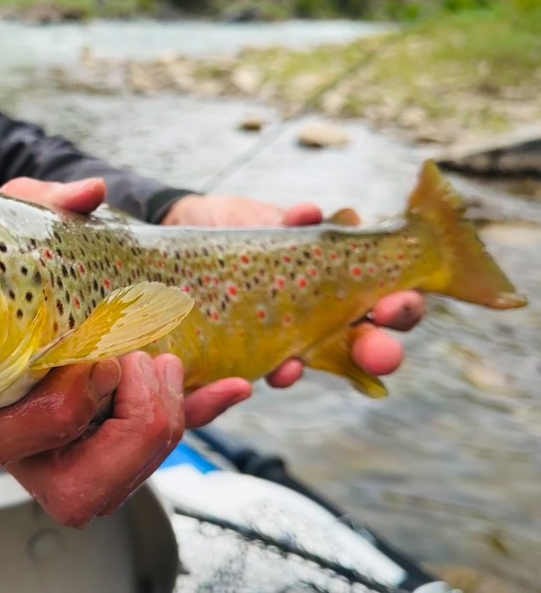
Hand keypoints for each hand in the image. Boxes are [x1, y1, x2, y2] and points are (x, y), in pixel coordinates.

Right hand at [0, 178, 251, 528]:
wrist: (24, 282)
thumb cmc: (7, 261)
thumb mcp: (12, 224)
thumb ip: (42, 205)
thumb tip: (92, 196)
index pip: (1, 442)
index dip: (65, 405)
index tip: (99, 353)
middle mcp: (17, 447)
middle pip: (74, 490)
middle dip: (130, 430)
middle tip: (140, 362)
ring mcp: (65, 454)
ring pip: (119, 487)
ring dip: (164, 426)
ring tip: (169, 363)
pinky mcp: (108, 444)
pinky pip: (156, 455)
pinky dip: (198, 418)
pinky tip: (230, 384)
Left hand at [162, 194, 425, 387]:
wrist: (193, 231)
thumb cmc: (247, 226)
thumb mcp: (273, 221)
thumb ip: (294, 224)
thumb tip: (308, 214)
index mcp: (345, 286)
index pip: (388, 305)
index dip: (399, 309)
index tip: (391, 308)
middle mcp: (322, 320)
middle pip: (362, 346)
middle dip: (375, 353)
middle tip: (380, 356)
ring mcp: (282, 339)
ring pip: (301, 367)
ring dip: (300, 370)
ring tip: (295, 367)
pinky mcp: (242, 353)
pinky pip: (251, 374)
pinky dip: (259, 378)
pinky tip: (261, 377)